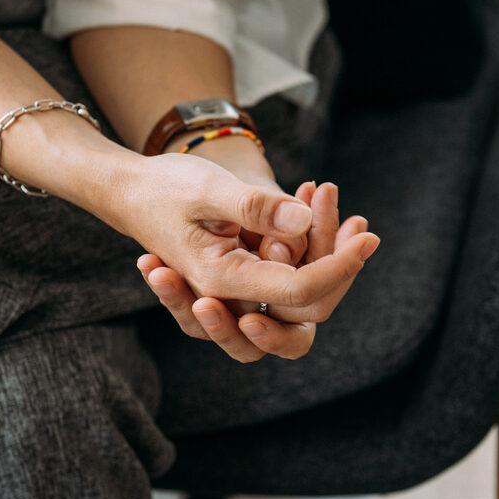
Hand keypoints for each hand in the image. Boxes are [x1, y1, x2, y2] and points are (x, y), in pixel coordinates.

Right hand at [115, 147, 377, 316]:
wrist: (131, 191)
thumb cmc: (163, 187)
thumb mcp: (208, 188)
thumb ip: (254, 206)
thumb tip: (301, 220)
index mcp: (222, 281)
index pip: (298, 292)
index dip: (338, 267)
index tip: (368, 236)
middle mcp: (231, 297)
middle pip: (304, 311)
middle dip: (337, 268)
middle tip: (360, 226)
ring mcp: (237, 292)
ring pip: (298, 297)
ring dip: (323, 252)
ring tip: (328, 199)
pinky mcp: (244, 278)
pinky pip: (287, 274)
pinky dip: (308, 242)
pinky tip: (311, 195)